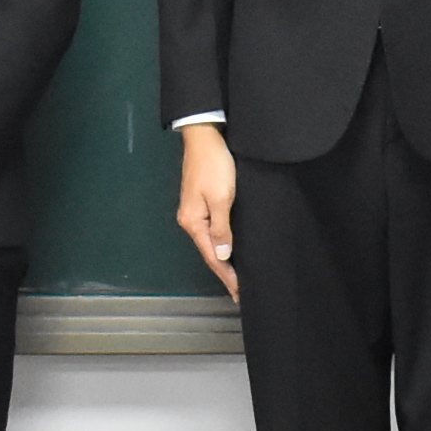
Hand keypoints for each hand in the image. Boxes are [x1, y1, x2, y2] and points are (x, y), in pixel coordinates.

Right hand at [175, 124, 240, 301]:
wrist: (205, 137)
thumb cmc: (214, 165)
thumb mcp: (221, 198)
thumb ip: (222, 228)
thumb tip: (223, 255)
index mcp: (193, 222)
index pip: (213, 257)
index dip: (227, 276)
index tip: (239, 293)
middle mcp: (190, 220)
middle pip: (210, 252)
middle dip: (225, 272)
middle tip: (240, 291)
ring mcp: (194, 211)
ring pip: (211, 241)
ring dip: (224, 259)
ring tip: (237, 276)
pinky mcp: (201, 202)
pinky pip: (212, 230)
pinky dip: (222, 243)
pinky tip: (229, 249)